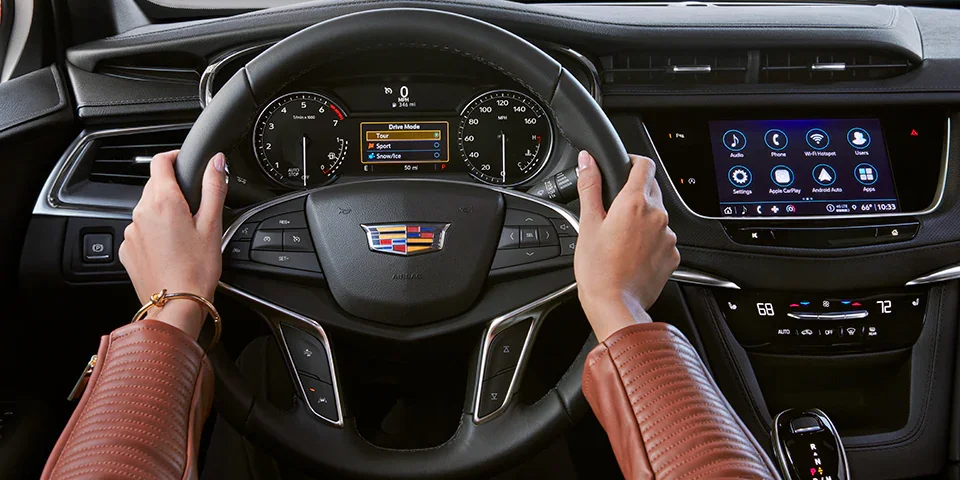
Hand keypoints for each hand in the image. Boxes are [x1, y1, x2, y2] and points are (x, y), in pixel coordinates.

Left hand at [119, 150, 227, 338]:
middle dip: (173, 188)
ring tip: (185, 232)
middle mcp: (141, 212)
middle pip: (154, 185)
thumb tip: (216, 161)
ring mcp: (131, 231)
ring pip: (147, 208)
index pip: (160, 162)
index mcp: (164, 201)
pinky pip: (140, 230)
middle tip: (194, 206)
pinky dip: (154, 232)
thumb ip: (213, 187)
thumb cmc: (196, 269)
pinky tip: (171, 248)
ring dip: (163, 211)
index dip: (174, 157)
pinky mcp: (128, 249)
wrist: (177, 304)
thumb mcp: (213, 225)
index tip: (184, 162)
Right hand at [573, 151, 679, 340]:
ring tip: (621, 238)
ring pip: (657, 215)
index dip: (633, 161)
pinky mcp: (673, 255)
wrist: (616, 306)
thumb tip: (587, 161)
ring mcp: (668, 236)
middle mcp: (657, 215)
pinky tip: (632, 253)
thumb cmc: (599, 270)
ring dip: (643, 219)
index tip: (624, 168)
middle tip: (614, 212)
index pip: (644, 165)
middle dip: (634, 194)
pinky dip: (651, 240)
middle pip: (651, 189)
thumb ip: (590, 186)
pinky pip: (663, 238)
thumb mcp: (587, 224)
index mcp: (634, 203)